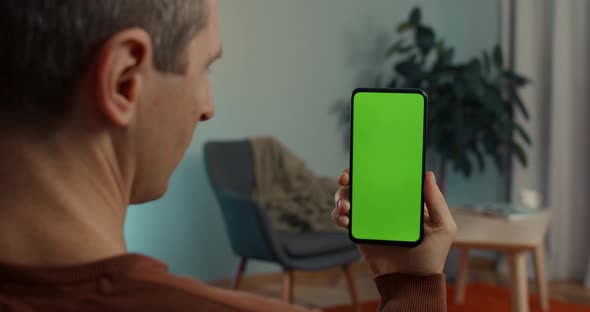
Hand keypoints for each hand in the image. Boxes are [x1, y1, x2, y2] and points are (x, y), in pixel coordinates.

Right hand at [332, 169, 456, 275]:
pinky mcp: (359, 232)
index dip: (371, 166)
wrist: (411, 281)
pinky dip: (337, 216)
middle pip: (361, 184)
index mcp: (402, 199)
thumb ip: (436, 201)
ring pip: (348, 199)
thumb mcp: (443, 227)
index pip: (385, 176)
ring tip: (345, 208)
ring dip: (340, 198)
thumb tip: (427, 174)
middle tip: (344, 179)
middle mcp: (384, 205)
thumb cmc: (431, 255)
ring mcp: (370, 218)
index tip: (362, 163)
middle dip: (348, 178)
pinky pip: (342, 219)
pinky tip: (343, 220)